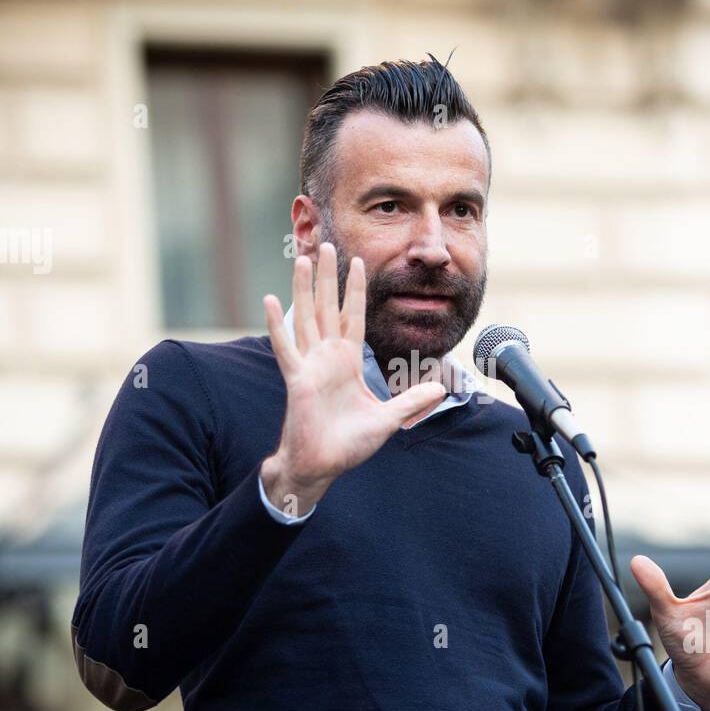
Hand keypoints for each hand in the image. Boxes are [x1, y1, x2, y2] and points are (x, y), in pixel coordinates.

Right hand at [260, 242, 446, 514]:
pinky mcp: (297, 379)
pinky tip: (269, 300)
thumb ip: (411, 401)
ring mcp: (310, 365)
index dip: (356, 289)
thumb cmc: (349, 445)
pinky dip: (277, 325)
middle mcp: (327, 357)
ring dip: (304, 289)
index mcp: (348, 362)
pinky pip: (286, 348)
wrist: (323, 466)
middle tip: (326, 244)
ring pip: (306, 318)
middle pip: (328, 307)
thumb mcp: (388, 419)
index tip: (359, 260)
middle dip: (328, 276)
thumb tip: (440, 390)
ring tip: (302, 259)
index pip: (353, 316)